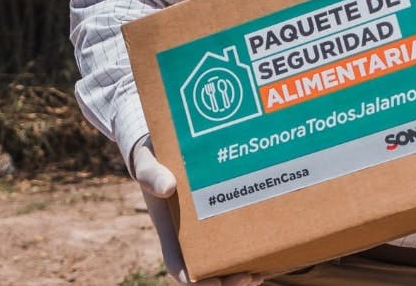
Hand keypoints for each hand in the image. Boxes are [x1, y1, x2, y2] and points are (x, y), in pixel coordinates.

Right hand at [132, 138, 262, 285]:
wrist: (168, 143)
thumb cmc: (154, 158)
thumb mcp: (148, 164)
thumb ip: (152, 175)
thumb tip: (167, 186)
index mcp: (170, 229)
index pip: (179, 266)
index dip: (195, 281)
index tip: (214, 282)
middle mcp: (189, 234)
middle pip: (206, 270)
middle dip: (226, 280)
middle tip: (248, 278)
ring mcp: (207, 226)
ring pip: (224, 259)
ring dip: (240, 271)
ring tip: (260, 274)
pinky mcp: (222, 212)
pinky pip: (236, 236)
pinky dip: (250, 247)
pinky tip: (267, 249)